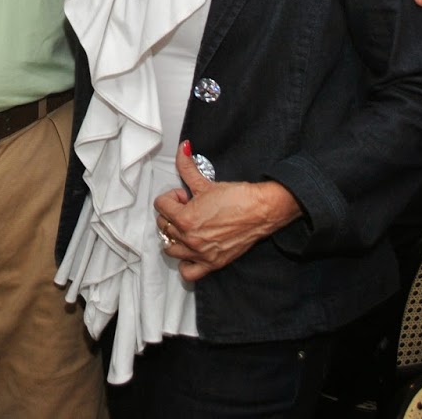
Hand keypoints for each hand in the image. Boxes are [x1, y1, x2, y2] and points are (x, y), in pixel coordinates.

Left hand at [156, 142, 301, 282]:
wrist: (260, 210)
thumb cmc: (236, 197)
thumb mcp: (206, 182)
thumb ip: (187, 166)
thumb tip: (182, 147)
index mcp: (185, 218)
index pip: (160, 205)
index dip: (172, 197)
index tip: (185, 196)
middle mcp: (190, 239)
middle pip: (163, 227)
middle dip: (172, 214)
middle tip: (188, 208)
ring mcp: (200, 254)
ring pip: (170, 248)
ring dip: (174, 236)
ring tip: (187, 227)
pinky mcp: (212, 263)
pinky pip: (188, 273)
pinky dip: (185, 263)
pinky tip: (190, 250)